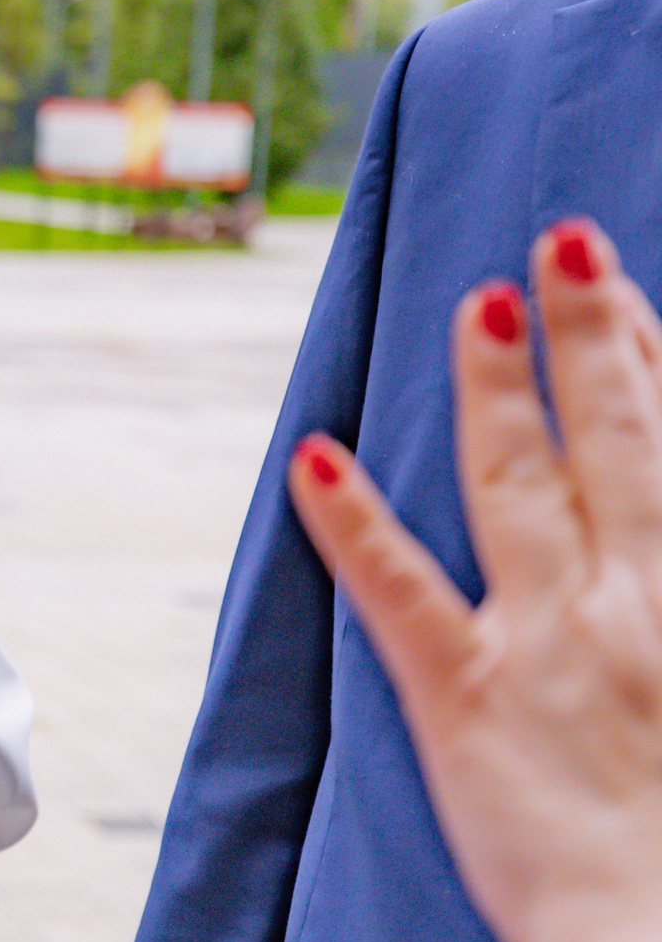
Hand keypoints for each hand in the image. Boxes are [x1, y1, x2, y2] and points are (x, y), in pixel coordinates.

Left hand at [288, 218, 661, 941]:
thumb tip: (652, 543)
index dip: (654, 360)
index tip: (629, 290)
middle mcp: (640, 606)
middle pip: (617, 440)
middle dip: (591, 331)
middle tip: (565, 236)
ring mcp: (548, 649)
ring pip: (516, 483)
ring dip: (492, 383)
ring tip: (476, 297)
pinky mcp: (464, 705)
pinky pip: (399, 595)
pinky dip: (353, 522)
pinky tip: (313, 456)